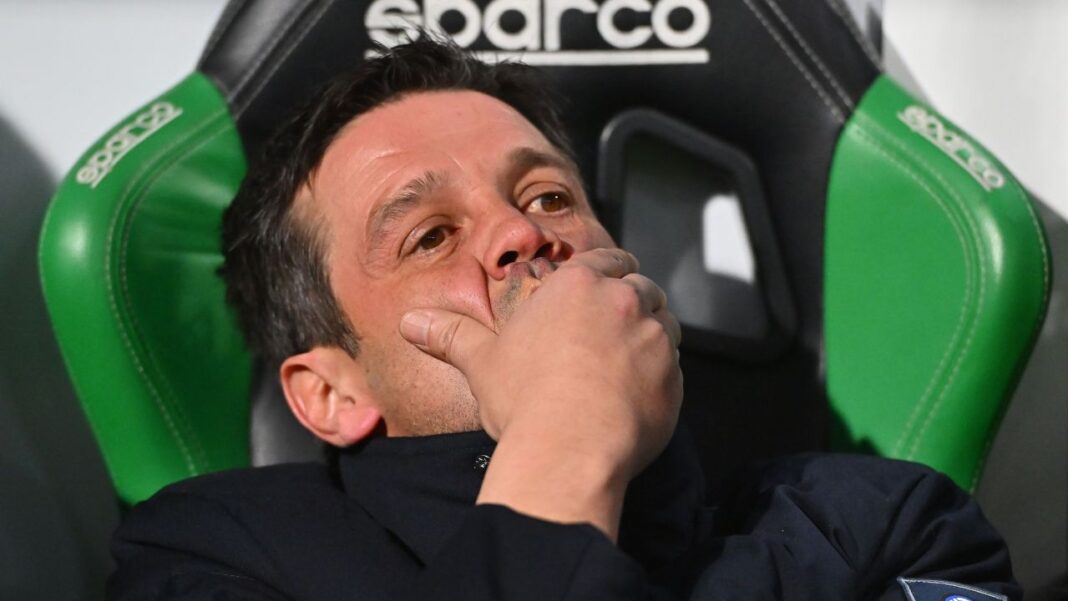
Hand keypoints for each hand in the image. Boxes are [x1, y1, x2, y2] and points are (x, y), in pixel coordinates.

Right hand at [399, 248, 681, 538]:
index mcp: (578, 284)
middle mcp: (623, 301)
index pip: (606, 259)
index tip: (604, 284)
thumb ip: (450, 335)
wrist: (569, 446)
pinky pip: (674, 367)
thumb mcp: (481, 361)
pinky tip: (635, 395)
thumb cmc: (523, 397)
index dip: (607, 270)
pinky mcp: (673, 377)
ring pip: (665, 322)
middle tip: (614, 329)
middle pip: (641, 287)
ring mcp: (654, 338)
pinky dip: (661, 374)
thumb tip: (411, 324)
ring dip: (652, 334)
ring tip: (627, 361)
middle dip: (633, 302)